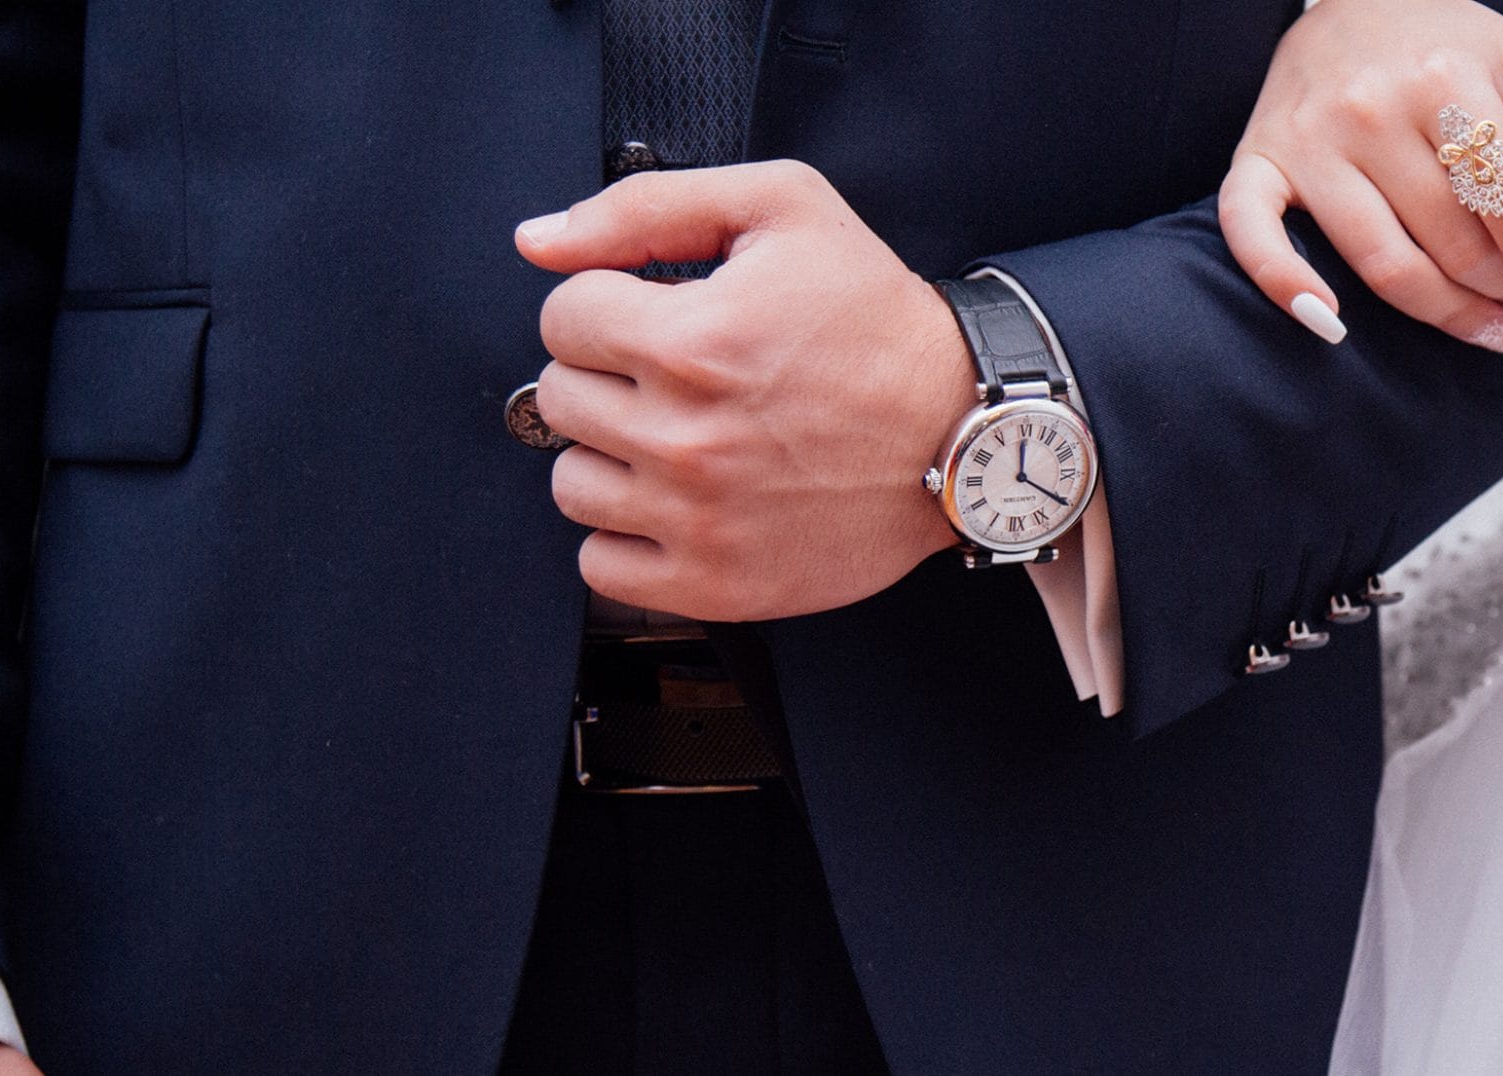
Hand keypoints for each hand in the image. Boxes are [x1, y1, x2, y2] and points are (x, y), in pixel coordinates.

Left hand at [515, 160, 978, 620]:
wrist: (963, 430)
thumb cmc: (879, 321)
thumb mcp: (784, 209)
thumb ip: (648, 207)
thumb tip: (538, 243)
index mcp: (694, 341)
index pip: (562, 318)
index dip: (610, 304)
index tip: (660, 316)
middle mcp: (688, 436)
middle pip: (559, 399)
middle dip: (611, 376)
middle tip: (680, 377)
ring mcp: (698, 519)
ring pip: (571, 484)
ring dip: (614, 457)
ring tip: (683, 438)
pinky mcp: (715, 583)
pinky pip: (601, 567)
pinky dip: (629, 536)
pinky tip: (683, 501)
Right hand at [1219, 0, 1502, 372]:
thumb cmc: (1454, 49)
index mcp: (1450, 81)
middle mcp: (1372, 109)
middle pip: (1459, 248)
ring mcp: (1309, 138)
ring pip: (1385, 265)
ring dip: (1449, 316)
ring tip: (1492, 328)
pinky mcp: (1257, 158)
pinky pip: (1252, 235)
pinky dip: (1287, 287)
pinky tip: (1334, 328)